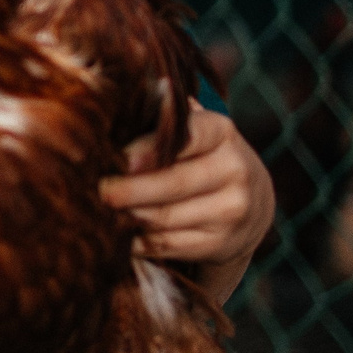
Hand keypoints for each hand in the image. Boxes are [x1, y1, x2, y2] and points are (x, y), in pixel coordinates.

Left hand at [102, 103, 274, 294]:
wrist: (252, 202)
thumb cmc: (203, 157)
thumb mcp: (196, 131)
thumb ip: (164, 120)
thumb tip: (119, 107)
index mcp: (221, 132)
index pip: (188, 136)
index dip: (151, 148)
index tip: (121, 158)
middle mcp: (233, 170)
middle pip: (173, 183)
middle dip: (130, 189)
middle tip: (99, 191)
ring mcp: (230, 209)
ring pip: (166, 218)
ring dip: (129, 216)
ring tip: (101, 211)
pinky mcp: (220, 243)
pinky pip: (168, 245)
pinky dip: (139, 242)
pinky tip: (119, 236)